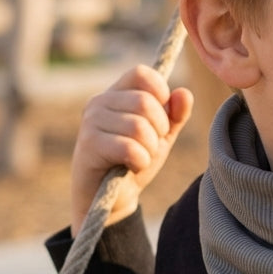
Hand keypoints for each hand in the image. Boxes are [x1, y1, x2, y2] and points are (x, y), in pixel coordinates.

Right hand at [70, 64, 192, 232]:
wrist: (111, 200)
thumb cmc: (134, 162)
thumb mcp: (161, 137)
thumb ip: (175, 115)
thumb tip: (184, 93)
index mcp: (116, 93)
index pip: (141, 73)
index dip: (160, 93)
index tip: (162, 118)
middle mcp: (99, 102)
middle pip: (145, 102)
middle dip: (160, 129)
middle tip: (151, 145)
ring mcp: (90, 123)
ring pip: (138, 126)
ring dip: (150, 149)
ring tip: (140, 158)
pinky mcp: (88, 146)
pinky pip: (128, 148)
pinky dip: (140, 161)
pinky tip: (132, 166)